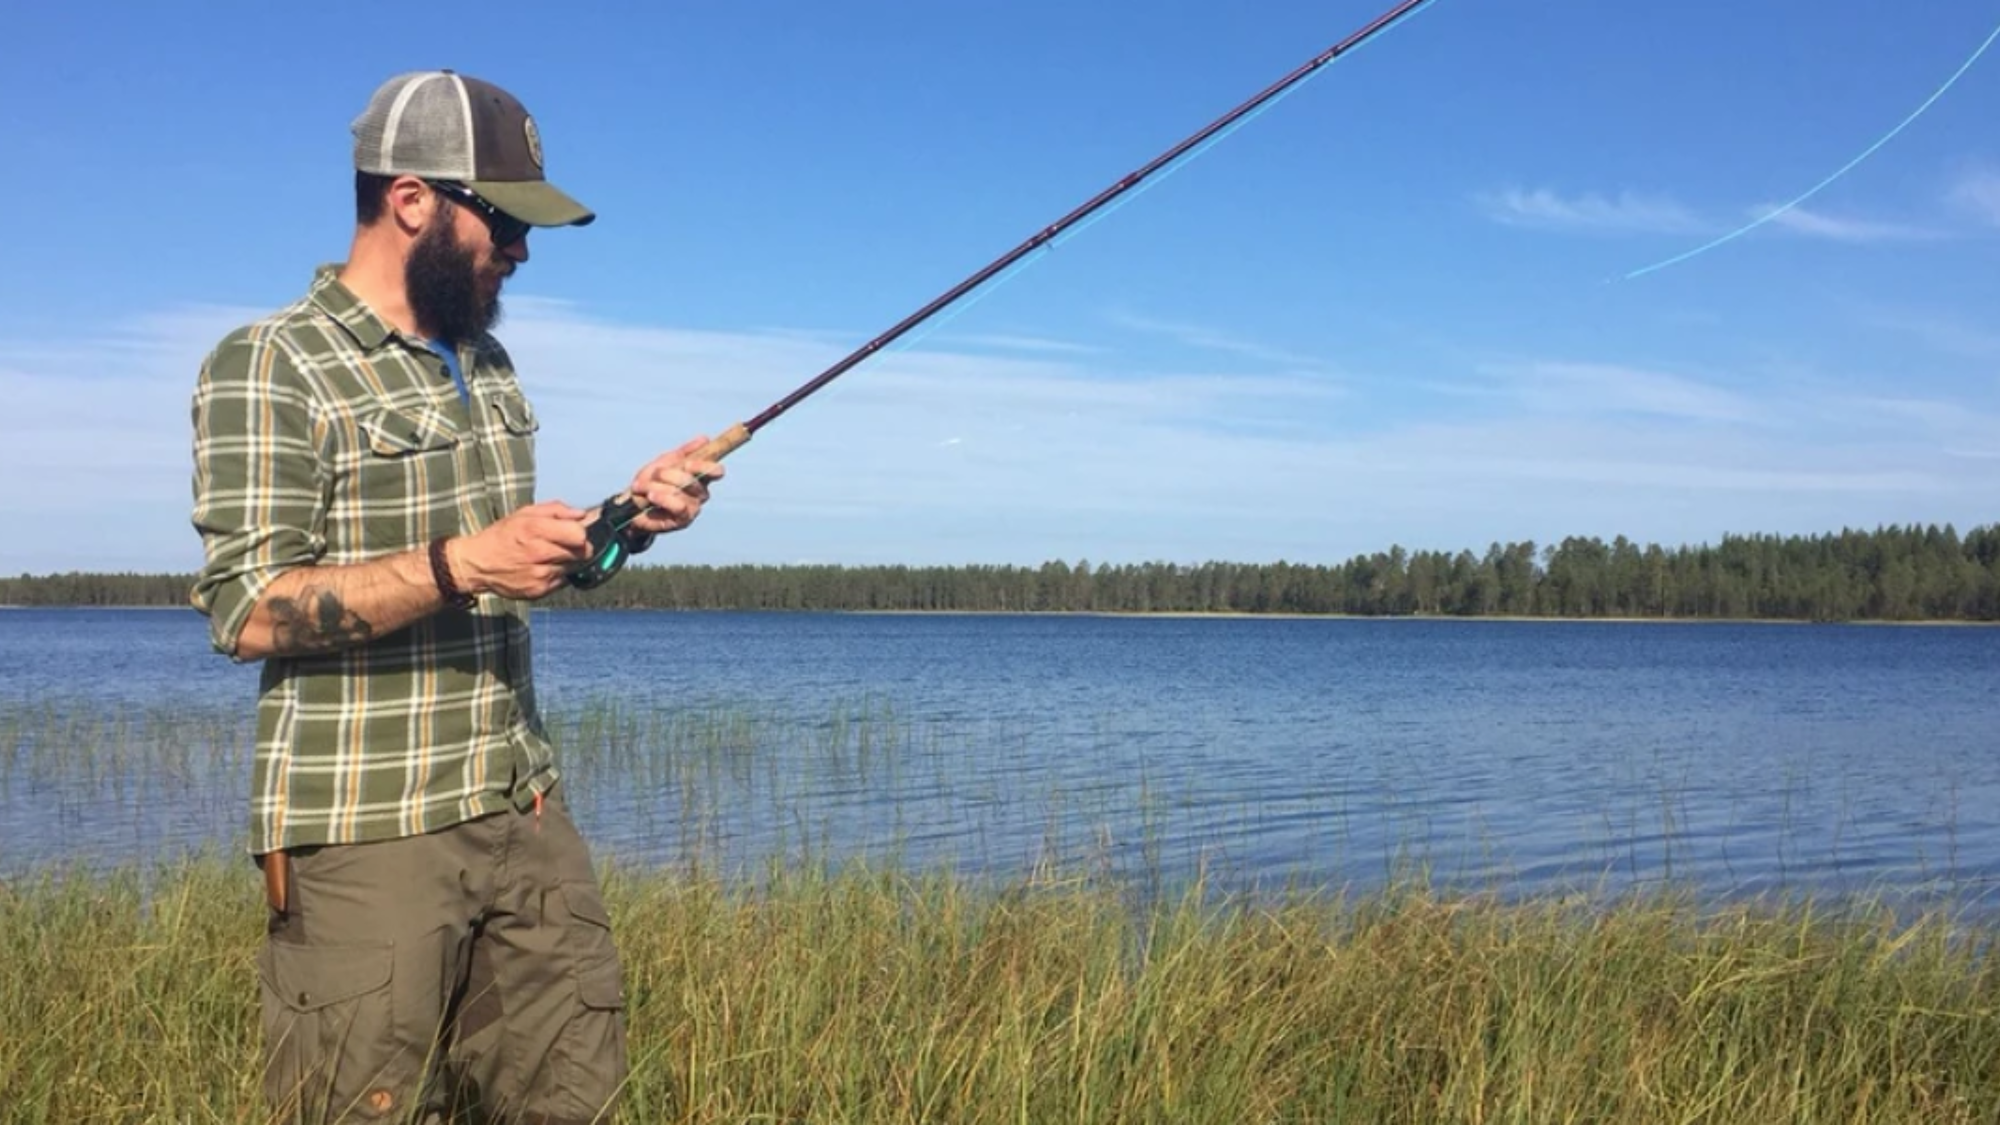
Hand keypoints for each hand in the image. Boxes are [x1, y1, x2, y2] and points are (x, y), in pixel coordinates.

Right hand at [449, 500, 593, 599]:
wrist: (477, 564)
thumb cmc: (503, 535)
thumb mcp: (525, 513)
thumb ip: (556, 510)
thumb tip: (582, 514)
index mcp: (535, 529)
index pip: (579, 535)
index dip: (580, 533)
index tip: (574, 533)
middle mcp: (539, 553)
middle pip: (581, 552)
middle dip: (577, 548)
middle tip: (564, 545)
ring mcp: (540, 574)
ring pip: (574, 567)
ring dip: (568, 562)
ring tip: (549, 557)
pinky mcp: (539, 590)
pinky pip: (563, 581)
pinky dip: (558, 575)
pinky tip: (542, 568)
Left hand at [625, 435, 725, 535]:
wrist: (632, 503)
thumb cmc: (651, 481)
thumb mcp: (665, 461)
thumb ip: (685, 451)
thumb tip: (705, 439)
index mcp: (700, 477)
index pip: (716, 471)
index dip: (706, 467)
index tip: (688, 464)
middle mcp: (701, 493)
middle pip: (692, 480)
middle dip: (668, 474)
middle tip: (654, 474)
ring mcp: (693, 508)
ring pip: (680, 492)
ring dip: (656, 486)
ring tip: (641, 487)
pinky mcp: (683, 520)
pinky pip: (677, 506)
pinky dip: (662, 498)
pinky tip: (651, 496)